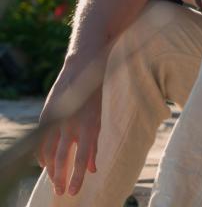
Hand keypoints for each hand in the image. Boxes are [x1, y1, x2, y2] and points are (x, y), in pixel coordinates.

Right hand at [37, 70, 101, 195]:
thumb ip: (97, 143)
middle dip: (61, 178)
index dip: (77, 176)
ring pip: (49, 151)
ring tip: (54, 181)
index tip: (74, 191)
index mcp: (88, 124)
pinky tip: (46, 164)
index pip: (81, 158)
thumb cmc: (101, 92)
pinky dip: (42, 154)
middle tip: (61, 192)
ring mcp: (56, 119)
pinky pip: (41, 140)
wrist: (85, 65)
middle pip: (62, 158)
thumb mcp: (104, 116)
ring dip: (50, 169)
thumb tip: (93, 168)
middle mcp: (71, 124)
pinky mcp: (47, 114)